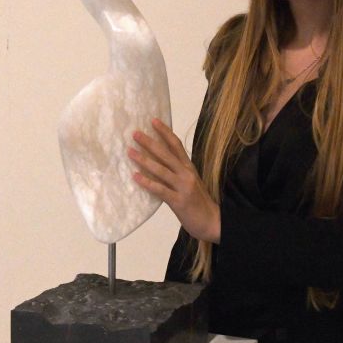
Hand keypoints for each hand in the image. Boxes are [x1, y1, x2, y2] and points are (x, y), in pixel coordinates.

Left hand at [129, 118, 220, 243]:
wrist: (212, 221)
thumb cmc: (198, 201)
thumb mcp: (190, 181)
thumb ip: (176, 171)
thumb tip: (157, 160)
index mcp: (189, 167)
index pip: (176, 145)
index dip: (165, 132)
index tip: (153, 121)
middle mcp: (186, 173)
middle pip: (166, 154)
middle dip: (150, 142)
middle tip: (135, 133)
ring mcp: (183, 186)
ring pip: (161, 170)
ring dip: (144, 160)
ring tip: (130, 152)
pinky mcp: (179, 200)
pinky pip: (160, 189)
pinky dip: (147, 182)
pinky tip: (136, 177)